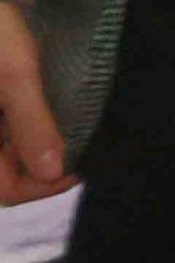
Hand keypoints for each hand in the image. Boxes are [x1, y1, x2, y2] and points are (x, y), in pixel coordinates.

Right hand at [0, 0, 66, 201]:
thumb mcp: (15, 74)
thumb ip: (31, 124)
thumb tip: (52, 171)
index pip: (4, 188)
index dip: (40, 188)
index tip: (78, 171)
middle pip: (4, 173)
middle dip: (38, 170)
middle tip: (79, 153)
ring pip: (5, 151)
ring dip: (33, 150)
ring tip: (70, 136)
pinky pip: (5, 128)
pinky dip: (24, 130)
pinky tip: (50, 117)